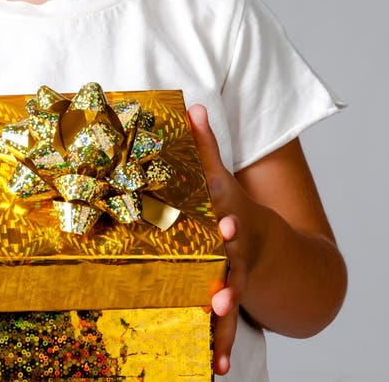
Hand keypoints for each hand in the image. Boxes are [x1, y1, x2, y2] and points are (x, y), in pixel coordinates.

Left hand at [188, 104, 257, 376]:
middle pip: (232, 265)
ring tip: (218, 339)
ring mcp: (234, 280)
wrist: (268, 247)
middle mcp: (234, 252)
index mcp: (229, 218)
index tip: (229, 225)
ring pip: (231, 302)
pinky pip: (223, 328)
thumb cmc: (230, 206)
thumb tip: (193, 105)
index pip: (229, 216)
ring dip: (225, 320)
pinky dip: (221, 348)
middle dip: (228, 278)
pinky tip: (217, 368)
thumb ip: (204, 145)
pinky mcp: (227, 303)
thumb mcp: (220, 175)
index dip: (228, 220)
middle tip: (221, 295)